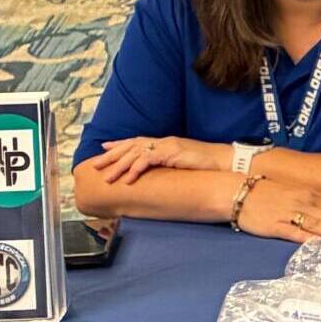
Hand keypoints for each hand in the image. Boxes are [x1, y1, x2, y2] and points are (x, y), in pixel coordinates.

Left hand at [79, 137, 228, 184]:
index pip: (137, 141)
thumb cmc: (209, 165)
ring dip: (119, 165)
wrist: (225, 161)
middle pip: (131, 146)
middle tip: (95, 164)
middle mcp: (163, 141)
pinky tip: (127, 179)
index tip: (105, 148)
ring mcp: (166, 146)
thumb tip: (160, 173)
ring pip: (135, 153)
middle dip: (112, 156)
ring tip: (106, 177)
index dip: (120, 145)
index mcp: (165, 143)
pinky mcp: (171, 153)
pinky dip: (135, 169)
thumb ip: (170, 164)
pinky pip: (147, 161)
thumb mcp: (185, 163)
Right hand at [235, 181, 320, 243]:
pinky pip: (293, 232)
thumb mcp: (294, 192)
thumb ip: (314, 203)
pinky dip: (308, 237)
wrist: (236, 192)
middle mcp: (301, 202)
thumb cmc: (267, 192)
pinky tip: (320, 242)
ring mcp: (288, 214)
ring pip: (316, 223)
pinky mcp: (274, 225)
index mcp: (308, 194)